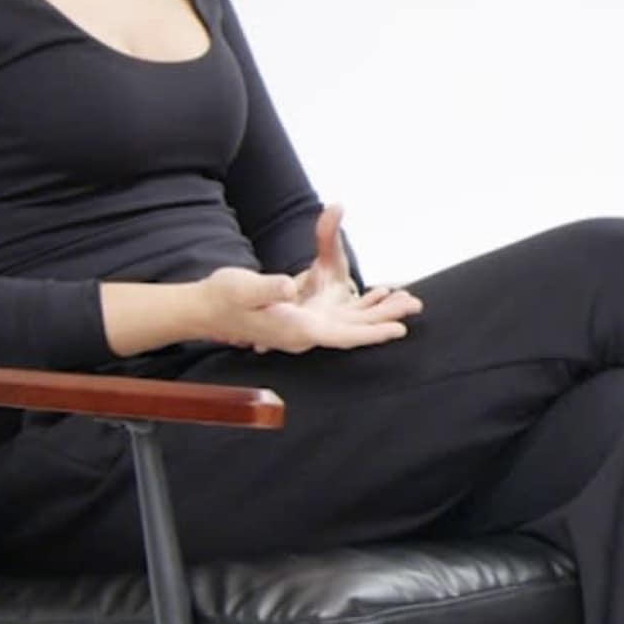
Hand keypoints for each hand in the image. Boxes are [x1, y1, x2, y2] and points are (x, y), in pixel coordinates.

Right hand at [206, 207, 422, 353]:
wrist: (206, 307)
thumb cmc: (223, 298)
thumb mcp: (242, 288)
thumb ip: (266, 288)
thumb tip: (289, 286)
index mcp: (294, 330)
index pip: (341, 337)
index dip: (371, 334)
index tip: (398, 331)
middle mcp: (305, 332)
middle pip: (354, 330)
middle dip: (385, 319)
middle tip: (417, 304)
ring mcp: (305, 326)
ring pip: (351, 322)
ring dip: (378, 311)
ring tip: (407, 296)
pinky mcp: (303, 316)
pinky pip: (340, 315)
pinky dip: (362, 305)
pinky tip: (379, 291)